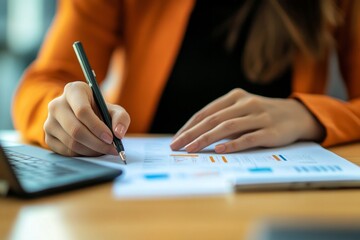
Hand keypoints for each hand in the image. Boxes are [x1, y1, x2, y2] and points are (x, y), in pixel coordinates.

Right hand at [44, 81, 129, 155]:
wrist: (85, 117)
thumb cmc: (100, 111)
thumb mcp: (115, 110)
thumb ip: (121, 118)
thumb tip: (118, 133)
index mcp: (73, 91)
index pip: (82, 111)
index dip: (97, 127)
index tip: (111, 137)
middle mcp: (56, 104)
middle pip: (76, 129)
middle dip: (97, 143)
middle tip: (111, 148)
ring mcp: (49, 121)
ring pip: (71, 142)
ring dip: (92, 150)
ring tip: (105, 150)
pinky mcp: (48, 137)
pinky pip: (66, 151)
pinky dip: (83, 154)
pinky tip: (93, 150)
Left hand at [170, 88, 324, 152]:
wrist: (296, 115)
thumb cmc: (261, 115)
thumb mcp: (241, 110)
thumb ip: (222, 118)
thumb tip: (195, 135)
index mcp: (235, 97)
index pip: (206, 112)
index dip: (189, 126)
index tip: (176, 138)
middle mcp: (246, 104)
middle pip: (213, 119)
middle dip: (192, 134)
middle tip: (176, 146)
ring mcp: (259, 116)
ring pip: (228, 127)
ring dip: (206, 139)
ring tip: (191, 149)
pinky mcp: (270, 131)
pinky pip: (248, 138)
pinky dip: (232, 144)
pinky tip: (219, 150)